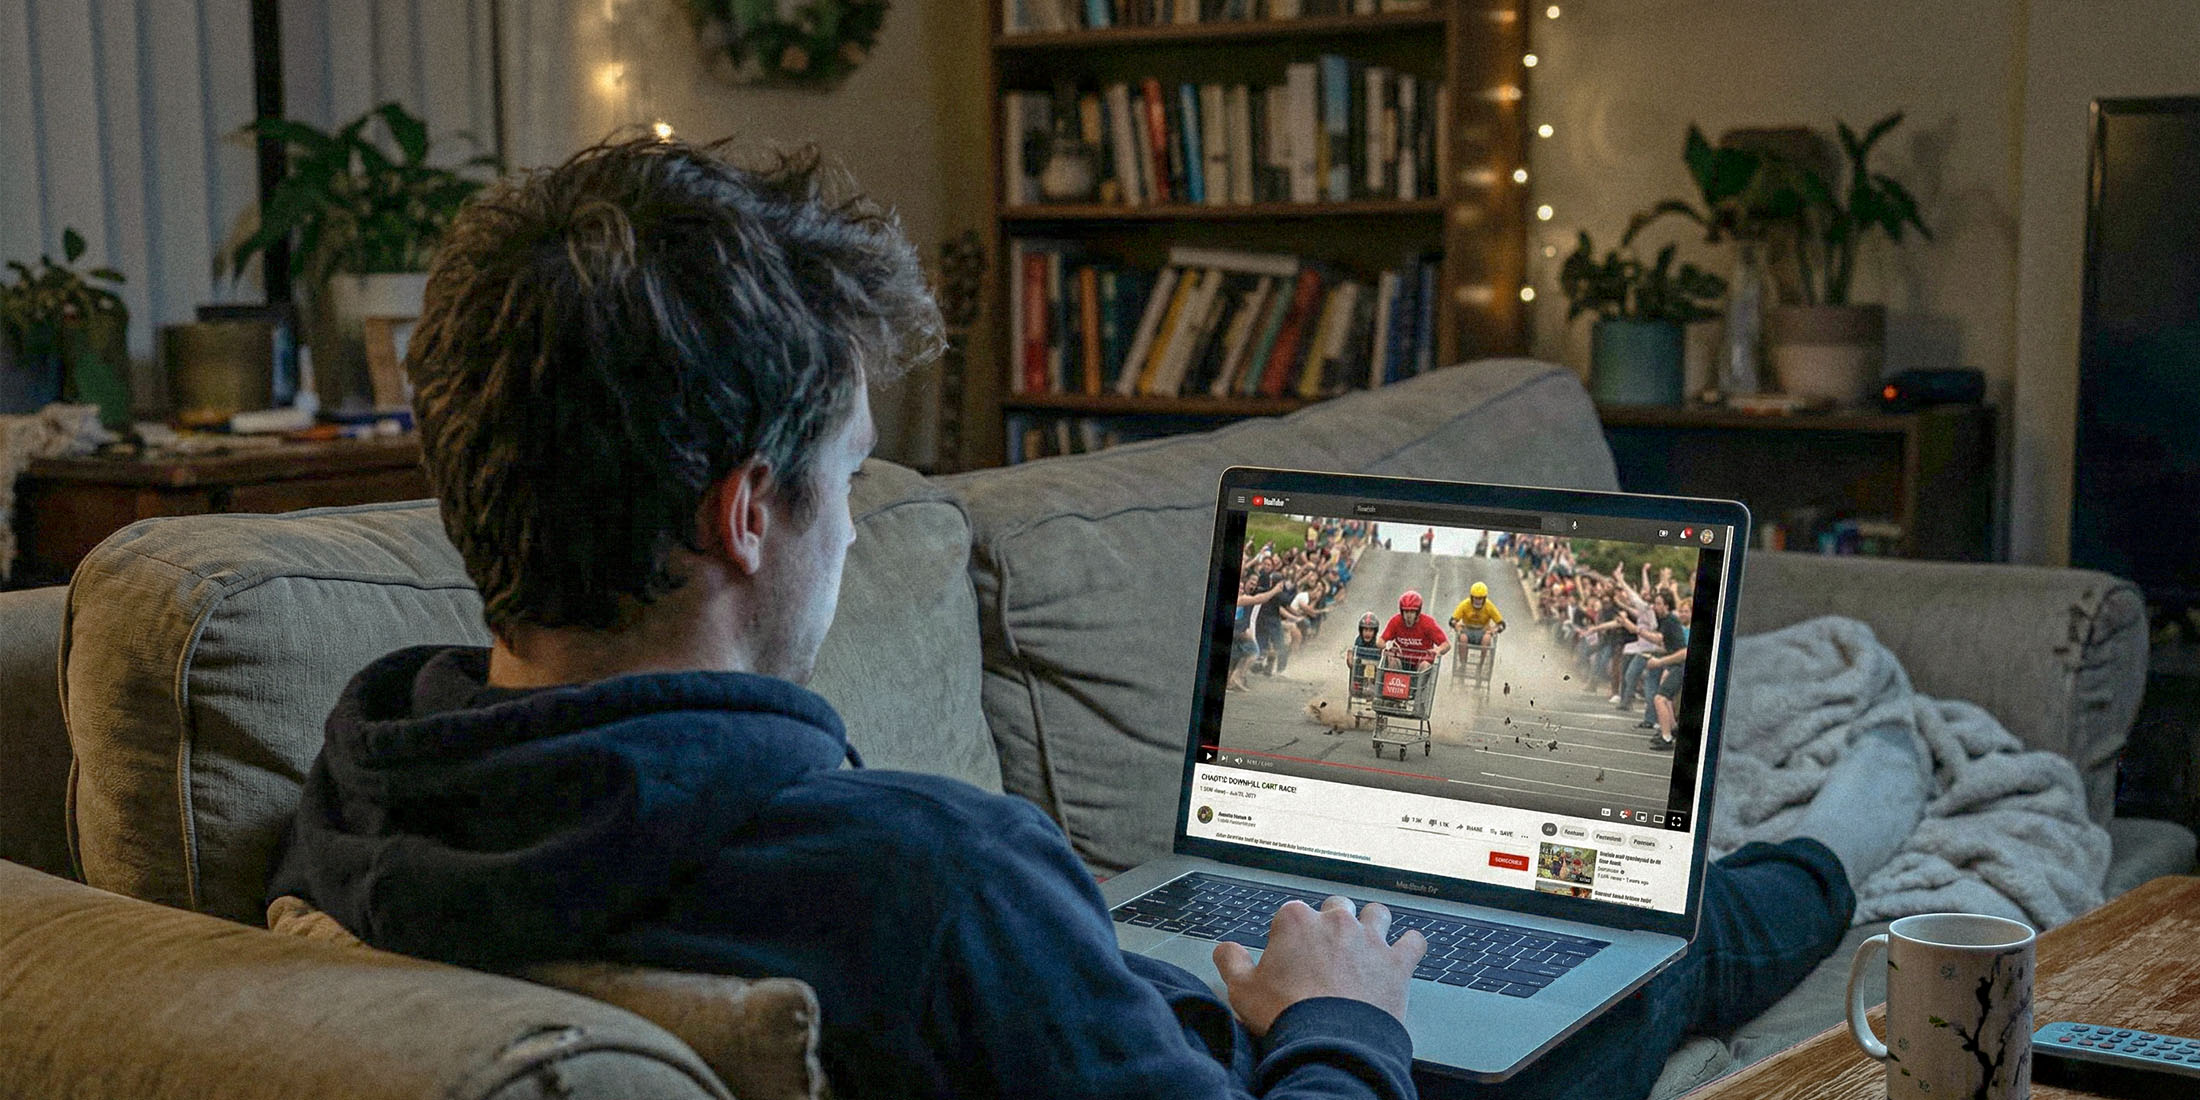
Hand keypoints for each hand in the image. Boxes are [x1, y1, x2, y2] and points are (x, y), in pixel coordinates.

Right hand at [1214, 896, 1425, 1035]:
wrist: (1330, 1041)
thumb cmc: (1287, 1014)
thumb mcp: (1242, 990)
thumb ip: (1231, 962)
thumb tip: (1226, 950)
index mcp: (1296, 922)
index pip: (1292, 913)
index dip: (1290, 933)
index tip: (1290, 952)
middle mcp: (1335, 922)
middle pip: (1336, 906)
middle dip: (1332, 921)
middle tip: (1327, 946)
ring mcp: (1369, 939)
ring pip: (1377, 914)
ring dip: (1373, 923)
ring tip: (1367, 939)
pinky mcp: (1396, 962)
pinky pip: (1413, 942)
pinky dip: (1410, 945)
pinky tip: (1406, 950)